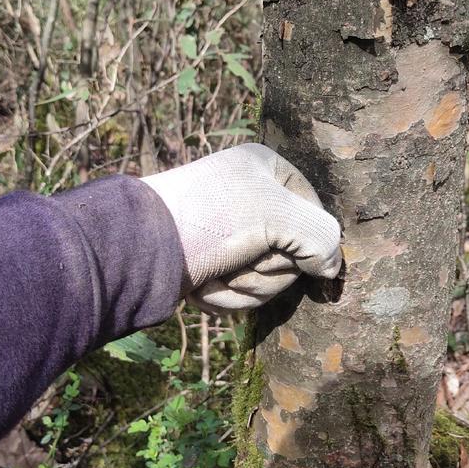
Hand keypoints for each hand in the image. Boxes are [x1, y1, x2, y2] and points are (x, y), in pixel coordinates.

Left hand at [142, 143, 341, 311]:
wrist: (135, 251)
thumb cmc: (206, 220)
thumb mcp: (276, 215)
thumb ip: (320, 236)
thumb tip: (333, 268)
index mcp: (267, 169)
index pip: (316, 218)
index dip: (302, 244)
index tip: (275, 242)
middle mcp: (251, 198)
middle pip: (292, 256)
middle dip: (263, 271)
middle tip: (236, 260)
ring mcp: (230, 235)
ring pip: (267, 281)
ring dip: (241, 288)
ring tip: (212, 274)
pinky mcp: (211, 265)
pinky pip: (239, 292)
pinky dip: (222, 297)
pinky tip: (199, 288)